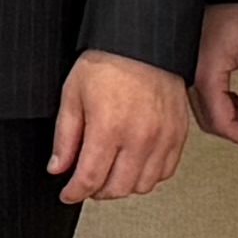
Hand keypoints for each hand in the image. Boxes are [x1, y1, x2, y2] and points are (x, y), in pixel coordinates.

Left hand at [45, 51, 192, 202]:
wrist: (142, 43)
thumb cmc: (108, 62)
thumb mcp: (72, 95)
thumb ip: (64, 137)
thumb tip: (58, 167)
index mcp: (109, 128)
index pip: (90, 179)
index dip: (75, 192)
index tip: (68, 194)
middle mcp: (139, 137)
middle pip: (117, 188)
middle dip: (96, 192)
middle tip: (86, 184)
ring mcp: (163, 138)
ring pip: (143, 185)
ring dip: (122, 186)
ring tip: (110, 174)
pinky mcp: (178, 135)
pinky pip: (165, 172)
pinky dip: (148, 176)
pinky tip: (134, 166)